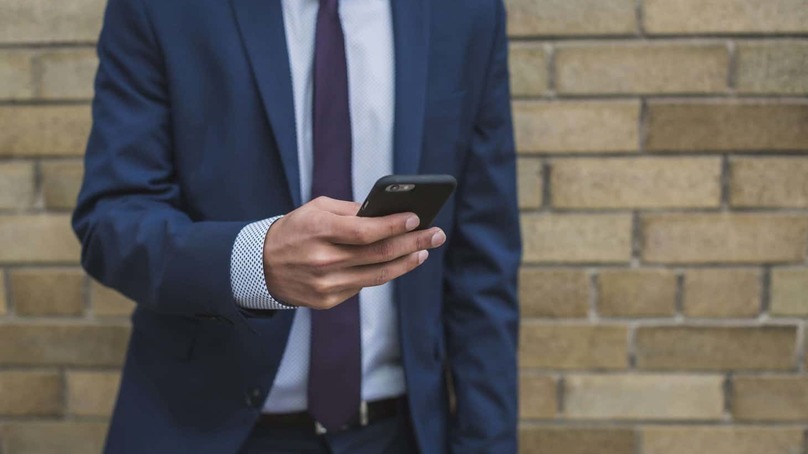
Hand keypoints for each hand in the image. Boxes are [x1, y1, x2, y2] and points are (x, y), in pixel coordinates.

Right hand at [262, 196, 445, 309]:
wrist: (260, 266)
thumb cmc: (293, 231)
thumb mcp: (315, 209)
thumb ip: (351, 211)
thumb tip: (387, 213)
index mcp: (319, 231)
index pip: (366, 231)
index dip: (394, 226)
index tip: (417, 218)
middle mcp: (323, 261)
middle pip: (379, 254)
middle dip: (413, 243)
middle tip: (436, 234)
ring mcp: (326, 284)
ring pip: (378, 275)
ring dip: (406, 262)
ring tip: (424, 251)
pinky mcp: (328, 300)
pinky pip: (363, 285)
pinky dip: (382, 273)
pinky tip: (397, 263)